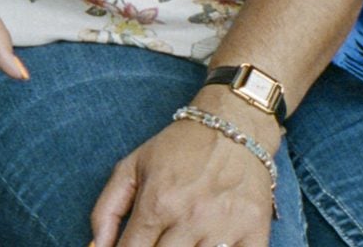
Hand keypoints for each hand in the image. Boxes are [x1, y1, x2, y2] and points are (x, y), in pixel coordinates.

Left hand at [89, 95, 279, 246]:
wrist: (234, 128)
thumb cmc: (177, 148)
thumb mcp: (130, 168)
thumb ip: (106, 211)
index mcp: (157, 203)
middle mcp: (190, 218)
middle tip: (156, 242)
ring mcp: (225, 228)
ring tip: (178, 241)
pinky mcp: (255, 232)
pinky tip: (207, 246)